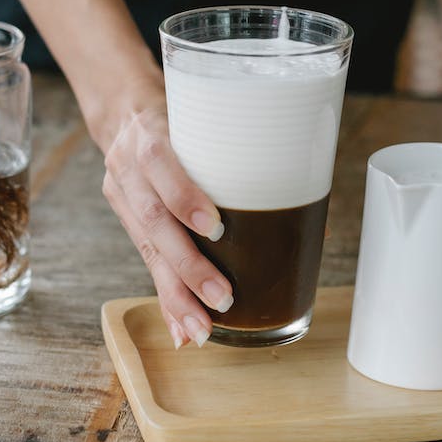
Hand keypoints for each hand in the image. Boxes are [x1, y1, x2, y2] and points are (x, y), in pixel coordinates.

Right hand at [101, 105, 233, 347]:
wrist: (124, 112)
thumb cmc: (184, 115)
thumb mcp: (208, 119)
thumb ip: (250, 161)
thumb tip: (319, 221)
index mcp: (149, 132)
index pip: (159, 161)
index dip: (184, 195)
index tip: (216, 226)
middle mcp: (128, 167)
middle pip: (153, 219)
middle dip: (188, 265)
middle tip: (223, 297)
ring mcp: (122, 195)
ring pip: (146, 249)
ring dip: (176, 294)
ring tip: (202, 329)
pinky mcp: (124, 219)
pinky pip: (145, 262)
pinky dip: (166, 299)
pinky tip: (181, 329)